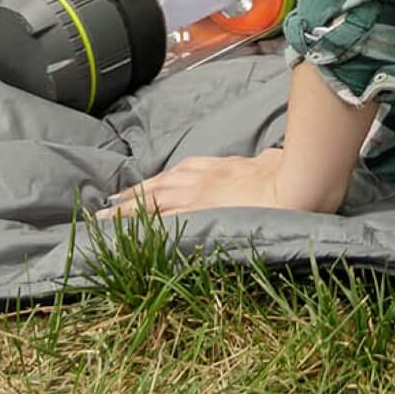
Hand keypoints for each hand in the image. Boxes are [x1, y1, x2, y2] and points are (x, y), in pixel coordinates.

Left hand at [99, 147, 287, 219]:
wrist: (289, 184)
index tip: (133, 193)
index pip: (169, 177)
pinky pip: (163, 220)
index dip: (149, 187)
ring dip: (126, 212)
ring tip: (105, 221)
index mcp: (208, 167)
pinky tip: (128, 233)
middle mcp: (195, 178)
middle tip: (105, 209)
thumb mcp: (262, 163)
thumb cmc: (280, 172)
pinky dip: (143, 226)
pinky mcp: (197, 213)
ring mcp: (194, 195)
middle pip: (153, 189)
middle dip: (129, 199)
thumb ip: (256, 164)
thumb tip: (269, 160)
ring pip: (150, 202)